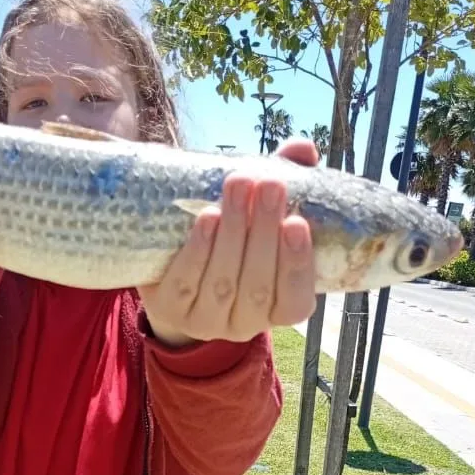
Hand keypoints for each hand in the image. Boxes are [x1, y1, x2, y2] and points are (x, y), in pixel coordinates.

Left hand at [138, 139, 318, 346]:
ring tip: (238, 186)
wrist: (173, 277)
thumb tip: (302, 150)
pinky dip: (198, 249)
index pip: (295, 301)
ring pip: (222, 283)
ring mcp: (206, 321)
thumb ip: (288, 185)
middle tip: (269, 185)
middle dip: (263, 232)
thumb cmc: (233, 244)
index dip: (298, 265)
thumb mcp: (260, 219)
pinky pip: (185, 284)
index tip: (297, 222)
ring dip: (232, 233)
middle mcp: (245, 324)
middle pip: (257, 286)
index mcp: (278, 309)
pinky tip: (207, 218)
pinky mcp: (172, 311)